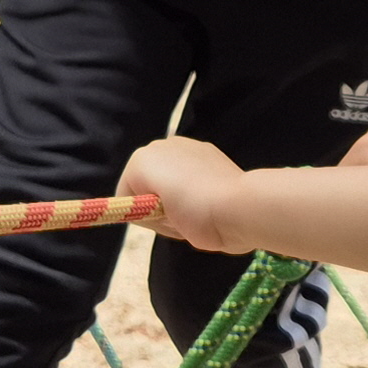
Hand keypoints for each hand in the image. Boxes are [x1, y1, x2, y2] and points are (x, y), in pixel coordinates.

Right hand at [122, 135, 251, 251]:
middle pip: (147, 183)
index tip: (165, 223)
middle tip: (181, 219)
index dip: (143, 216)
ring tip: (198, 209)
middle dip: (159, 202)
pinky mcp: (207, 149)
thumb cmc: (195, 215)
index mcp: (141, 161)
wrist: (240, 205)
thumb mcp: (161, 223)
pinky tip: (209, 196)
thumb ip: (147, 214)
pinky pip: (189, 171)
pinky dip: (195, 184)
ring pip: (169, 177)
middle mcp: (160, 145)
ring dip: (178, 193)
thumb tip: (157, 208)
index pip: (127, 195)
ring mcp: (186, 144)